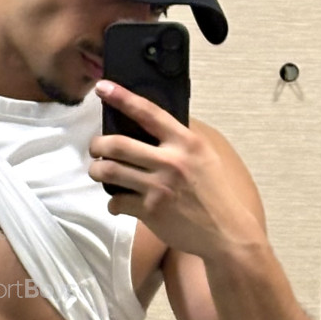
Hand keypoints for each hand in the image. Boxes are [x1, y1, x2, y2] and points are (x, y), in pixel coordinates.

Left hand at [88, 81, 263, 257]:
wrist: (225, 232)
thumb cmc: (213, 192)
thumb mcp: (204, 157)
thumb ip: (179, 141)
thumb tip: (150, 124)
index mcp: (187, 142)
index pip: (149, 113)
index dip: (122, 97)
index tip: (102, 87)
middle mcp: (171, 161)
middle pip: (117, 144)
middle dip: (97, 145)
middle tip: (95, 148)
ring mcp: (159, 187)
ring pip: (110, 171)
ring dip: (96, 171)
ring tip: (98, 171)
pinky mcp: (150, 211)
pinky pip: (117, 201)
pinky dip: (113, 203)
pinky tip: (118, 203)